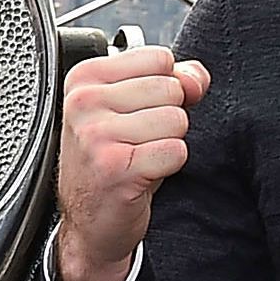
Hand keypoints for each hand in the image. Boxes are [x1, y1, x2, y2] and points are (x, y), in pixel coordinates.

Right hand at [55, 46, 210, 280]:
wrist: (89, 222)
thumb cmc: (110, 161)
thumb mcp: (132, 109)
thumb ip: (170, 79)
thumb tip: (196, 78)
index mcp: (84, 78)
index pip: (159, 58)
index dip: (164, 86)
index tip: (139, 113)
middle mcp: (84, 102)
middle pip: (171, 88)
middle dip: (166, 118)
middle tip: (138, 141)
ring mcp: (97, 135)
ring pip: (176, 119)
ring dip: (167, 143)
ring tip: (139, 157)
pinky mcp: (116, 167)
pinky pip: (176, 151)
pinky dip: (168, 166)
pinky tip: (143, 174)